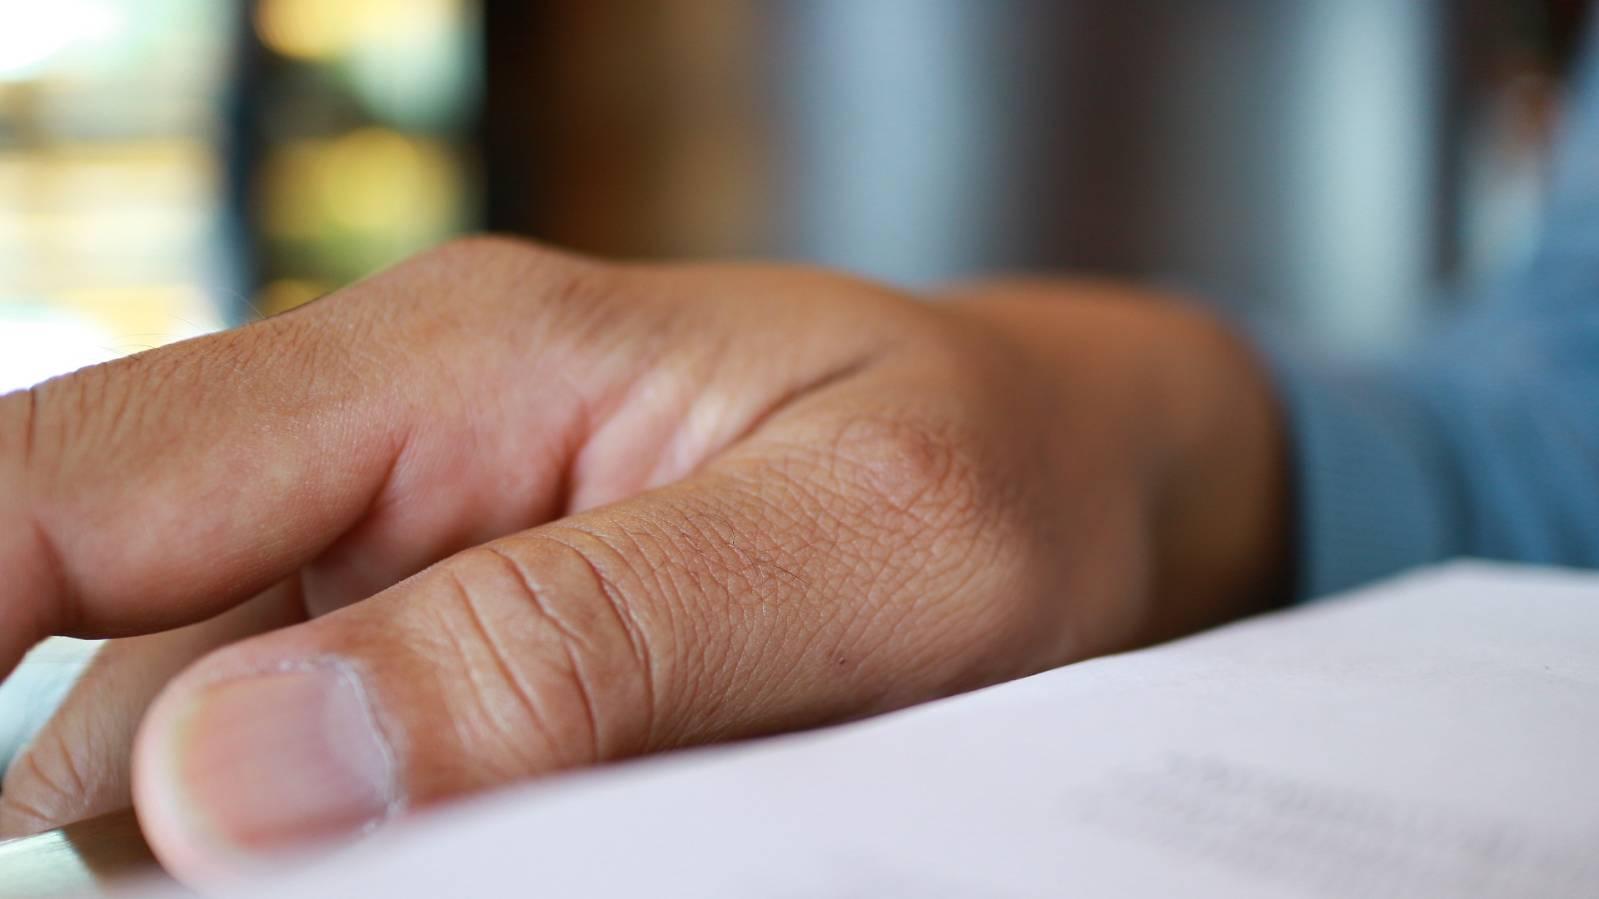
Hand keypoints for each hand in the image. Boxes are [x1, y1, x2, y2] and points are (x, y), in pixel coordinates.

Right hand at [0, 239, 1287, 882]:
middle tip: (327, 870)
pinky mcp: (470, 649)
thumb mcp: (851, 552)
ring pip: (197, 740)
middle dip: (134, 802)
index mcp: (461, 369)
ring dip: (250, 852)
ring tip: (477, 845)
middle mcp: (398, 453)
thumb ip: (571, 642)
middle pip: (114, 639)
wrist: (1073, 471)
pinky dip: (346, 850)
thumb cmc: (996, 478)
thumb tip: (227, 778)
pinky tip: (445, 852)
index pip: (85, 475)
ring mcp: (422, 557)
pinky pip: (323, 771)